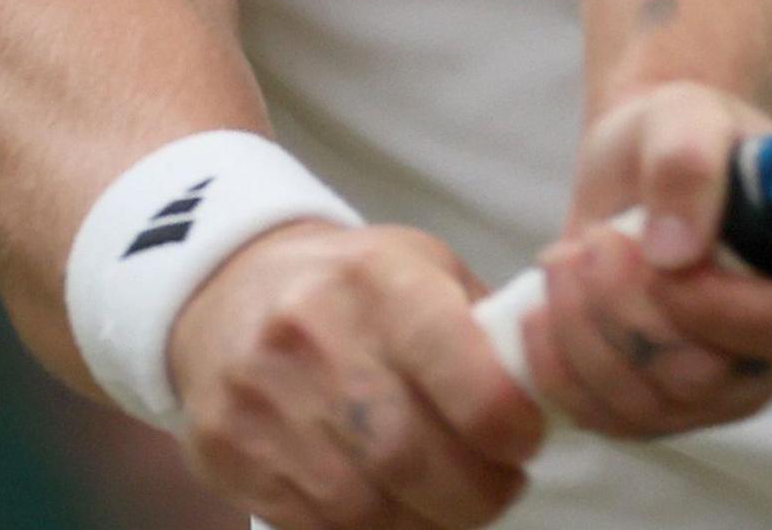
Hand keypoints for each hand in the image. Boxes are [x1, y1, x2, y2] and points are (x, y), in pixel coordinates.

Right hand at [165, 220, 545, 529]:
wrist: (230, 288)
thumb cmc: (354, 286)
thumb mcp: (424, 268)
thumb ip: (484, 327)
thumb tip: (545, 391)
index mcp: (379, 281)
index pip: (461, 375)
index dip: (508, 427)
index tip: (525, 442)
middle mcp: (312, 336)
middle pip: (411, 457)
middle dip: (476, 493)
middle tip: (501, 488)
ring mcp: (261, 399)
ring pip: (364, 506)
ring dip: (427, 522)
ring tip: (451, 502)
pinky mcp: (226, 450)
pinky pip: (316, 524)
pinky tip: (395, 507)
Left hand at [520, 80, 771, 439]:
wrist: (636, 174)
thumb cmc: (678, 139)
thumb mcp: (682, 116)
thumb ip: (687, 160)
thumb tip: (675, 250)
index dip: (729, 308)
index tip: (659, 257)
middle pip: (713, 374)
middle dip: (630, 311)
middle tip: (592, 241)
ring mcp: (733, 385)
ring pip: (653, 403)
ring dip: (586, 330)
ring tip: (564, 258)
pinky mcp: (672, 409)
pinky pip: (611, 418)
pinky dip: (561, 367)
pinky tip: (544, 309)